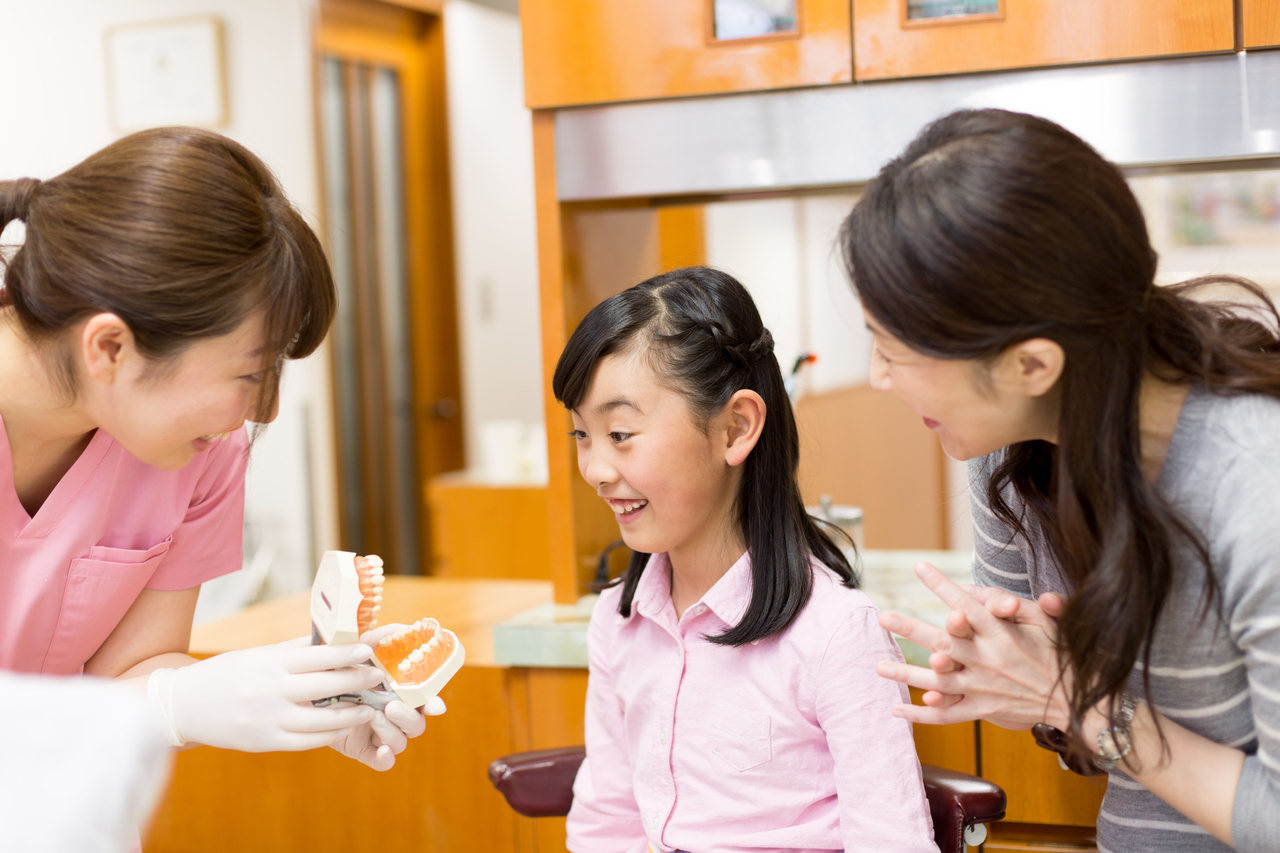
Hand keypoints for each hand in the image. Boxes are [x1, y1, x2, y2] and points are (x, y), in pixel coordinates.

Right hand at [147, 637, 385, 751]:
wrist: (183, 706)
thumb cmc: (227, 674)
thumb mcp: (258, 655)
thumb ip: (296, 650)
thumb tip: (334, 637)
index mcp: (270, 663)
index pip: (318, 656)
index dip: (348, 654)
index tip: (370, 651)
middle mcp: (271, 691)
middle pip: (326, 685)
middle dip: (358, 681)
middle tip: (380, 677)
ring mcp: (268, 719)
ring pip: (322, 719)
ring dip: (352, 714)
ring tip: (370, 708)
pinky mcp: (265, 742)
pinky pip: (307, 741)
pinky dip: (330, 734)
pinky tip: (344, 727)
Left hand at [328, 624, 447, 770]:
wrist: (305, 688)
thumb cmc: (338, 665)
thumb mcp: (359, 648)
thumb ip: (384, 637)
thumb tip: (408, 628)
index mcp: (399, 690)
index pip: (425, 699)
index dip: (434, 703)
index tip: (435, 705)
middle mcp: (394, 713)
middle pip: (417, 723)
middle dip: (409, 716)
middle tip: (392, 706)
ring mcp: (380, 733)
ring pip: (401, 741)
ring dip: (392, 731)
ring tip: (374, 718)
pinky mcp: (364, 749)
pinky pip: (383, 762)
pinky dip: (385, 758)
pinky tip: (380, 751)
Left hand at [874, 563, 1068, 729]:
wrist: (1077, 699)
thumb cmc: (1059, 652)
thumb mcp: (1044, 620)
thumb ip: (1011, 603)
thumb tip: (980, 591)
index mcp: (1001, 633)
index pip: (966, 604)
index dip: (942, 585)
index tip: (919, 567)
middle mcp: (988, 659)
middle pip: (943, 642)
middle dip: (911, 629)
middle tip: (883, 617)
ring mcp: (983, 688)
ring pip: (938, 681)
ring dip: (906, 673)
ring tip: (878, 666)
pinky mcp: (983, 710)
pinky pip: (948, 715)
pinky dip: (922, 715)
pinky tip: (895, 709)